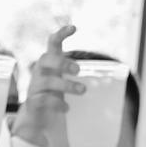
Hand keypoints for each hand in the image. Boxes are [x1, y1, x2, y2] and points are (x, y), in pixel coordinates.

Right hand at [11, 24, 84, 146]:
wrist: (37, 119)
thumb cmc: (54, 95)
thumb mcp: (64, 81)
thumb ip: (78, 77)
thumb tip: (113, 79)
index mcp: (49, 63)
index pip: (52, 43)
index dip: (61, 34)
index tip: (74, 28)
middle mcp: (39, 72)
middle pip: (45, 59)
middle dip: (62, 63)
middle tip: (78, 70)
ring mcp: (34, 87)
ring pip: (47, 82)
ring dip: (66, 85)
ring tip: (82, 90)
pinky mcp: (32, 102)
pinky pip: (43, 100)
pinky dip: (57, 104)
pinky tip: (67, 108)